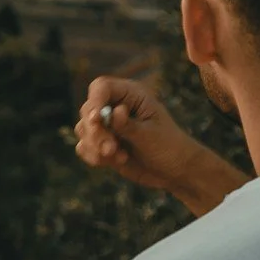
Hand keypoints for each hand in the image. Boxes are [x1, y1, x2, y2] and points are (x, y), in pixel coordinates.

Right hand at [73, 77, 247, 215]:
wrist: (176, 171)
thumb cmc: (169, 147)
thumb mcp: (150, 135)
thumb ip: (128, 125)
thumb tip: (114, 111)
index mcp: (131, 95)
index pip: (101, 87)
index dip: (94, 101)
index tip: (95, 120)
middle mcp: (116, 106)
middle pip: (88, 109)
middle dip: (95, 132)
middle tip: (111, 149)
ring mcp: (108, 125)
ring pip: (83, 129)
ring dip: (95, 146)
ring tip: (118, 157)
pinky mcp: (103, 143)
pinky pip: (84, 146)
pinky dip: (93, 156)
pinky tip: (114, 161)